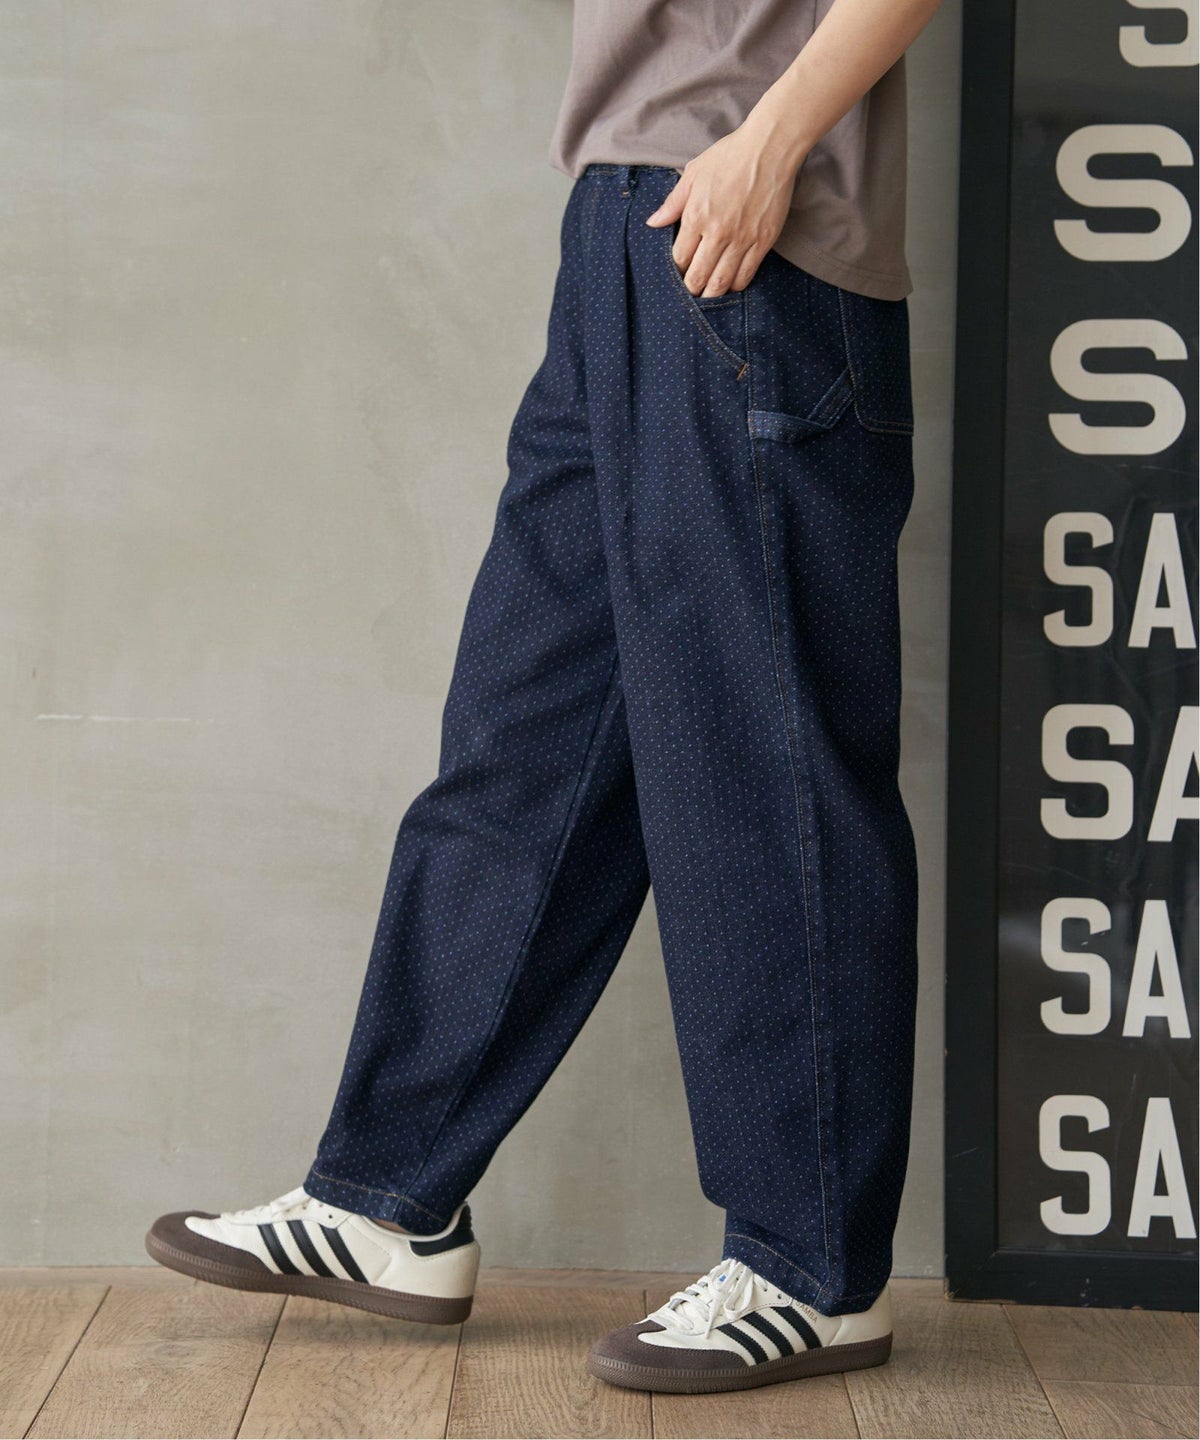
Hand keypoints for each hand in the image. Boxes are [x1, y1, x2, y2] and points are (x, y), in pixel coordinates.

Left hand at [644, 124, 804, 298]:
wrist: (770, 148)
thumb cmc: (729, 156)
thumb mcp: (694, 173)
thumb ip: (672, 203)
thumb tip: (652, 223)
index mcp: (696, 216)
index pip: (679, 258)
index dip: (676, 270)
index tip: (678, 272)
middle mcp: (718, 232)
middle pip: (698, 277)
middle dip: (692, 289)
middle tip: (691, 290)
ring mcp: (742, 239)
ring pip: (722, 283)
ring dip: (712, 294)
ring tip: (708, 293)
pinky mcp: (763, 241)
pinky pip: (746, 275)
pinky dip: (736, 285)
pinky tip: (730, 283)